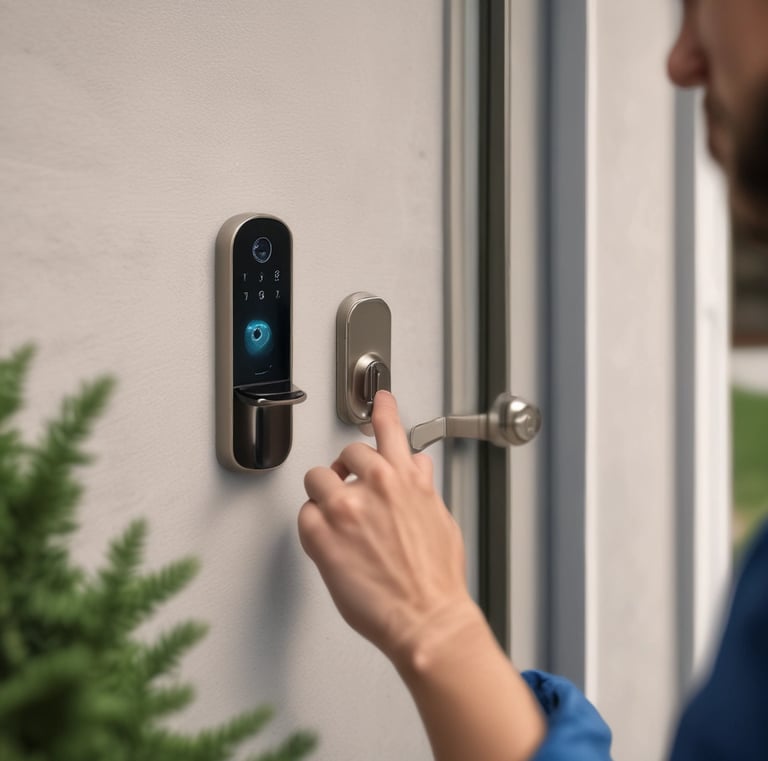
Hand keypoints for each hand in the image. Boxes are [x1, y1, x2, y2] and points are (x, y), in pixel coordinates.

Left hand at [298, 391, 475, 667]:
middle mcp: (375, 485)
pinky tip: (331, 543)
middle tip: (349, 490)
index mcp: (405, 479)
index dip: (383, 410)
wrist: (427, 618)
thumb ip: (423, 488)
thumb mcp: (440, 520)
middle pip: (346, 454)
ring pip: (316, 479)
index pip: (391, 430)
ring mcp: (346, 508)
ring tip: (337, 520)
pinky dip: (313, 527)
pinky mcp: (322, 536)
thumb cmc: (436, 578)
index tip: (379, 397)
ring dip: (324, 496)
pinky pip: (304, 515)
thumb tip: (417, 470)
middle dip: (347, 471)